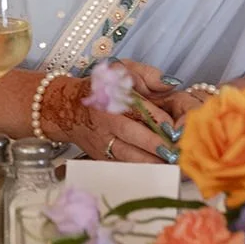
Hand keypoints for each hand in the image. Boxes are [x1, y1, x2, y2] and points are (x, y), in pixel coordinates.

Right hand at [40, 68, 177, 164]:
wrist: (68, 108)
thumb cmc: (102, 87)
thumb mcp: (123, 70)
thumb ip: (148, 75)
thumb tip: (171, 84)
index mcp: (111, 98)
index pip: (136, 108)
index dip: (157, 119)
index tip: (174, 128)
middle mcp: (106, 123)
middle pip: (131, 135)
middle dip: (154, 145)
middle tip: (176, 152)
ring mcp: (102, 143)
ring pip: (127, 156)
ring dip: (150, 162)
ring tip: (172, 165)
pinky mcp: (102, 158)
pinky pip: (122, 166)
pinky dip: (139, 171)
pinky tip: (157, 172)